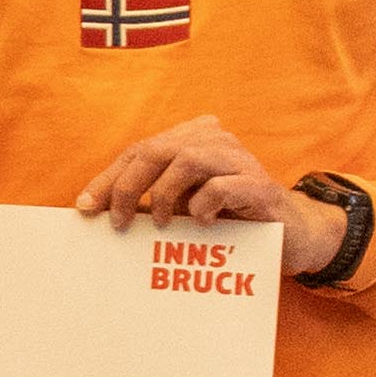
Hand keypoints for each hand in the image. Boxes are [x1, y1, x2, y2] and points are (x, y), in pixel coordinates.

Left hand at [74, 118, 355, 282]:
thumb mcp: (184, 209)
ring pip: (187, 160)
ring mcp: (240, 159)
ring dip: (164, 193)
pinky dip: (204, 204)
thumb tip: (101, 212)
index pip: (140, 150)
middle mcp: (215, 141)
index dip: (109, 178)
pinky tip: (201, 222)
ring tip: (159, 222)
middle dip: (127, 185)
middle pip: (157, 150)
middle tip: (116, 221)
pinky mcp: (260, 185)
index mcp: (193, 140)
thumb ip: (152, 202)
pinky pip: (222, 186)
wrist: (291, 236)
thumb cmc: (230, 221)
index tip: (84, 207)